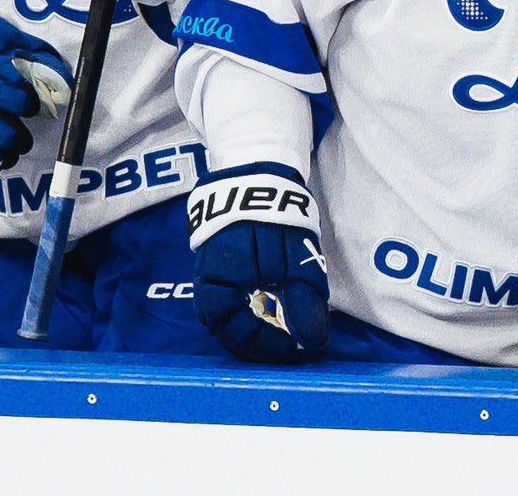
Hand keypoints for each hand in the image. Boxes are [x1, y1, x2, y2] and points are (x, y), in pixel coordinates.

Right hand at [188, 166, 328, 361]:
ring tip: (277, 333)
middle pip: (220, 325)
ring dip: (245, 328)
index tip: (296, 349)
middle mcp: (207, 273)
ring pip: (218, 312)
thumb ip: (303, 302)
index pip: (233, 328)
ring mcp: (206, 265)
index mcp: (223, 274)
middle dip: (253, 342)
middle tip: (287, 348)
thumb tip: (310, 344)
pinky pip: (220, 296)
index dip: (265, 345)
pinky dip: (240, 311)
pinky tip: (262, 311)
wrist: (258, 169)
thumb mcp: (298, 259)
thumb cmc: (279, 214)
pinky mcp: (212, 259)